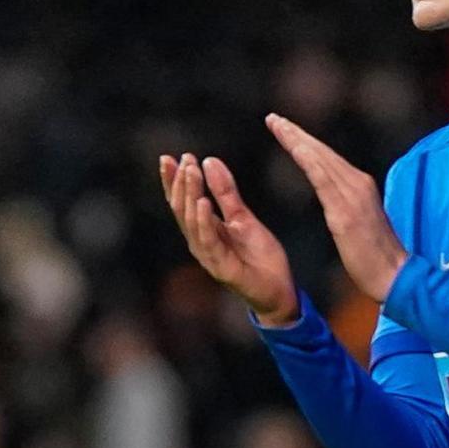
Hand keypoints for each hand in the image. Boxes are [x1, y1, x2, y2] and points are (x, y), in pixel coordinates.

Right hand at [161, 151, 298, 326]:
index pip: (182, 202)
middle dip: (180, 184)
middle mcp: (199, 243)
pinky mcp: (221, 267)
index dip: (174, 181)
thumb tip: (209, 161)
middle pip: (181, 210)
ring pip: (191, 222)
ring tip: (191, 172)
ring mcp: (208, 256)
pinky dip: (203, 221)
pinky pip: (209, 241)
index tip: (170, 157)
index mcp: (203, 231)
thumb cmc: (259, 256)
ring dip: (190, 196)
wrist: (278, 290)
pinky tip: (203, 202)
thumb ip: (226, 192)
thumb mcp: (243, 217)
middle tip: (182, 159)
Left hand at [266, 113, 408, 302]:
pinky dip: (309, 161)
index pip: (327, 158)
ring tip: (276, 125)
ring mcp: (353, 196)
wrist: (394, 275)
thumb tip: (335, 196)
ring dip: (297, 140)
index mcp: (360, 186)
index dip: (306, 142)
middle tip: (273, 119)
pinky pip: (324, 180)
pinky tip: (295, 148)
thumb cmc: (376, 256)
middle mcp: (358, 183)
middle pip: (322, 152)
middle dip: (297, 133)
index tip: (285, 128)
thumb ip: (347, 203)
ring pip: (320, 160)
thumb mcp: (359, 221)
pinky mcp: (346, 212)